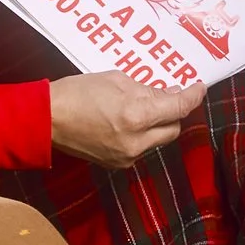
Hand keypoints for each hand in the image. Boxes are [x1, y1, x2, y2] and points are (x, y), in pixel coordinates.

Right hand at [49, 73, 204, 168]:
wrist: (45, 120)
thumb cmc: (76, 93)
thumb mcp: (115, 79)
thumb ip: (146, 89)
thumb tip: (168, 93)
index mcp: (137, 116)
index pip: (179, 108)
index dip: (193, 96)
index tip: (198, 87)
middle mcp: (137, 141)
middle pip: (173, 129)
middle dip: (174, 112)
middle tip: (167, 95)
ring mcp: (127, 156)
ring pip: (158, 140)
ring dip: (157, 124)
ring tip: (143, 107)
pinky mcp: (117, 164)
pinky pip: (141, 148)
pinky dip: (142, 135)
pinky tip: (128, 122)